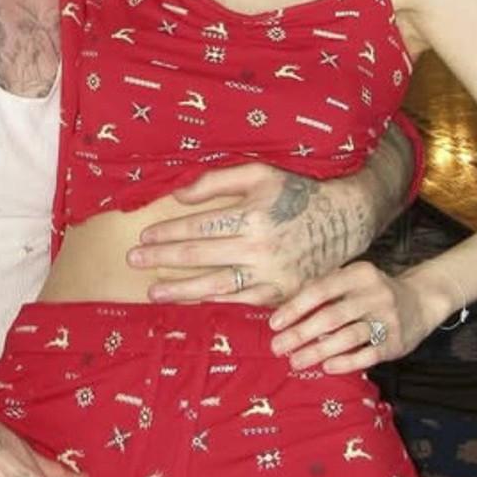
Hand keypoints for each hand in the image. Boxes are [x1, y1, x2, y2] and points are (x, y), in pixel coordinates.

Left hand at [129, 165, 372, 304]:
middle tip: (133, 260)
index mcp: (253, 215)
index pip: (198, 227)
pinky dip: (212, 302)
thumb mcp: (260, 174)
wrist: (344, 220)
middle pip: (200, 257)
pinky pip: (239, 301)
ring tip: (152, 292)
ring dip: (180, 289)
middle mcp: (260, 248)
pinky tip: (190, 302)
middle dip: (162, 258)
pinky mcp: (280, 294)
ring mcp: (271, 275)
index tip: (144, 235)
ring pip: (216, 286)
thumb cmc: (297, 192)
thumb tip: (178, 195)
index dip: (168, 231)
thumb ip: (217, 181)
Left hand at [266, 262, 433, 373]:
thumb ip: (322, 290)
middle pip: (332, 315)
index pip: (321, 290)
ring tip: (296, 361)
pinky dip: (346, 362)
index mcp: (358, 274)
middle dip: (301, 333)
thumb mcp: (351, 282)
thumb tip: (280, 307)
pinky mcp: (396, 341)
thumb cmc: (372, 293)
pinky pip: (368, 354)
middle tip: (278, 347)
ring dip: (318, 351)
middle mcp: (374, 293)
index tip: (275, 324)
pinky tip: (327, 368)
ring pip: (348, 336)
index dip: (296, 307)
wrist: (421, 301)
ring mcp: (387, 318)